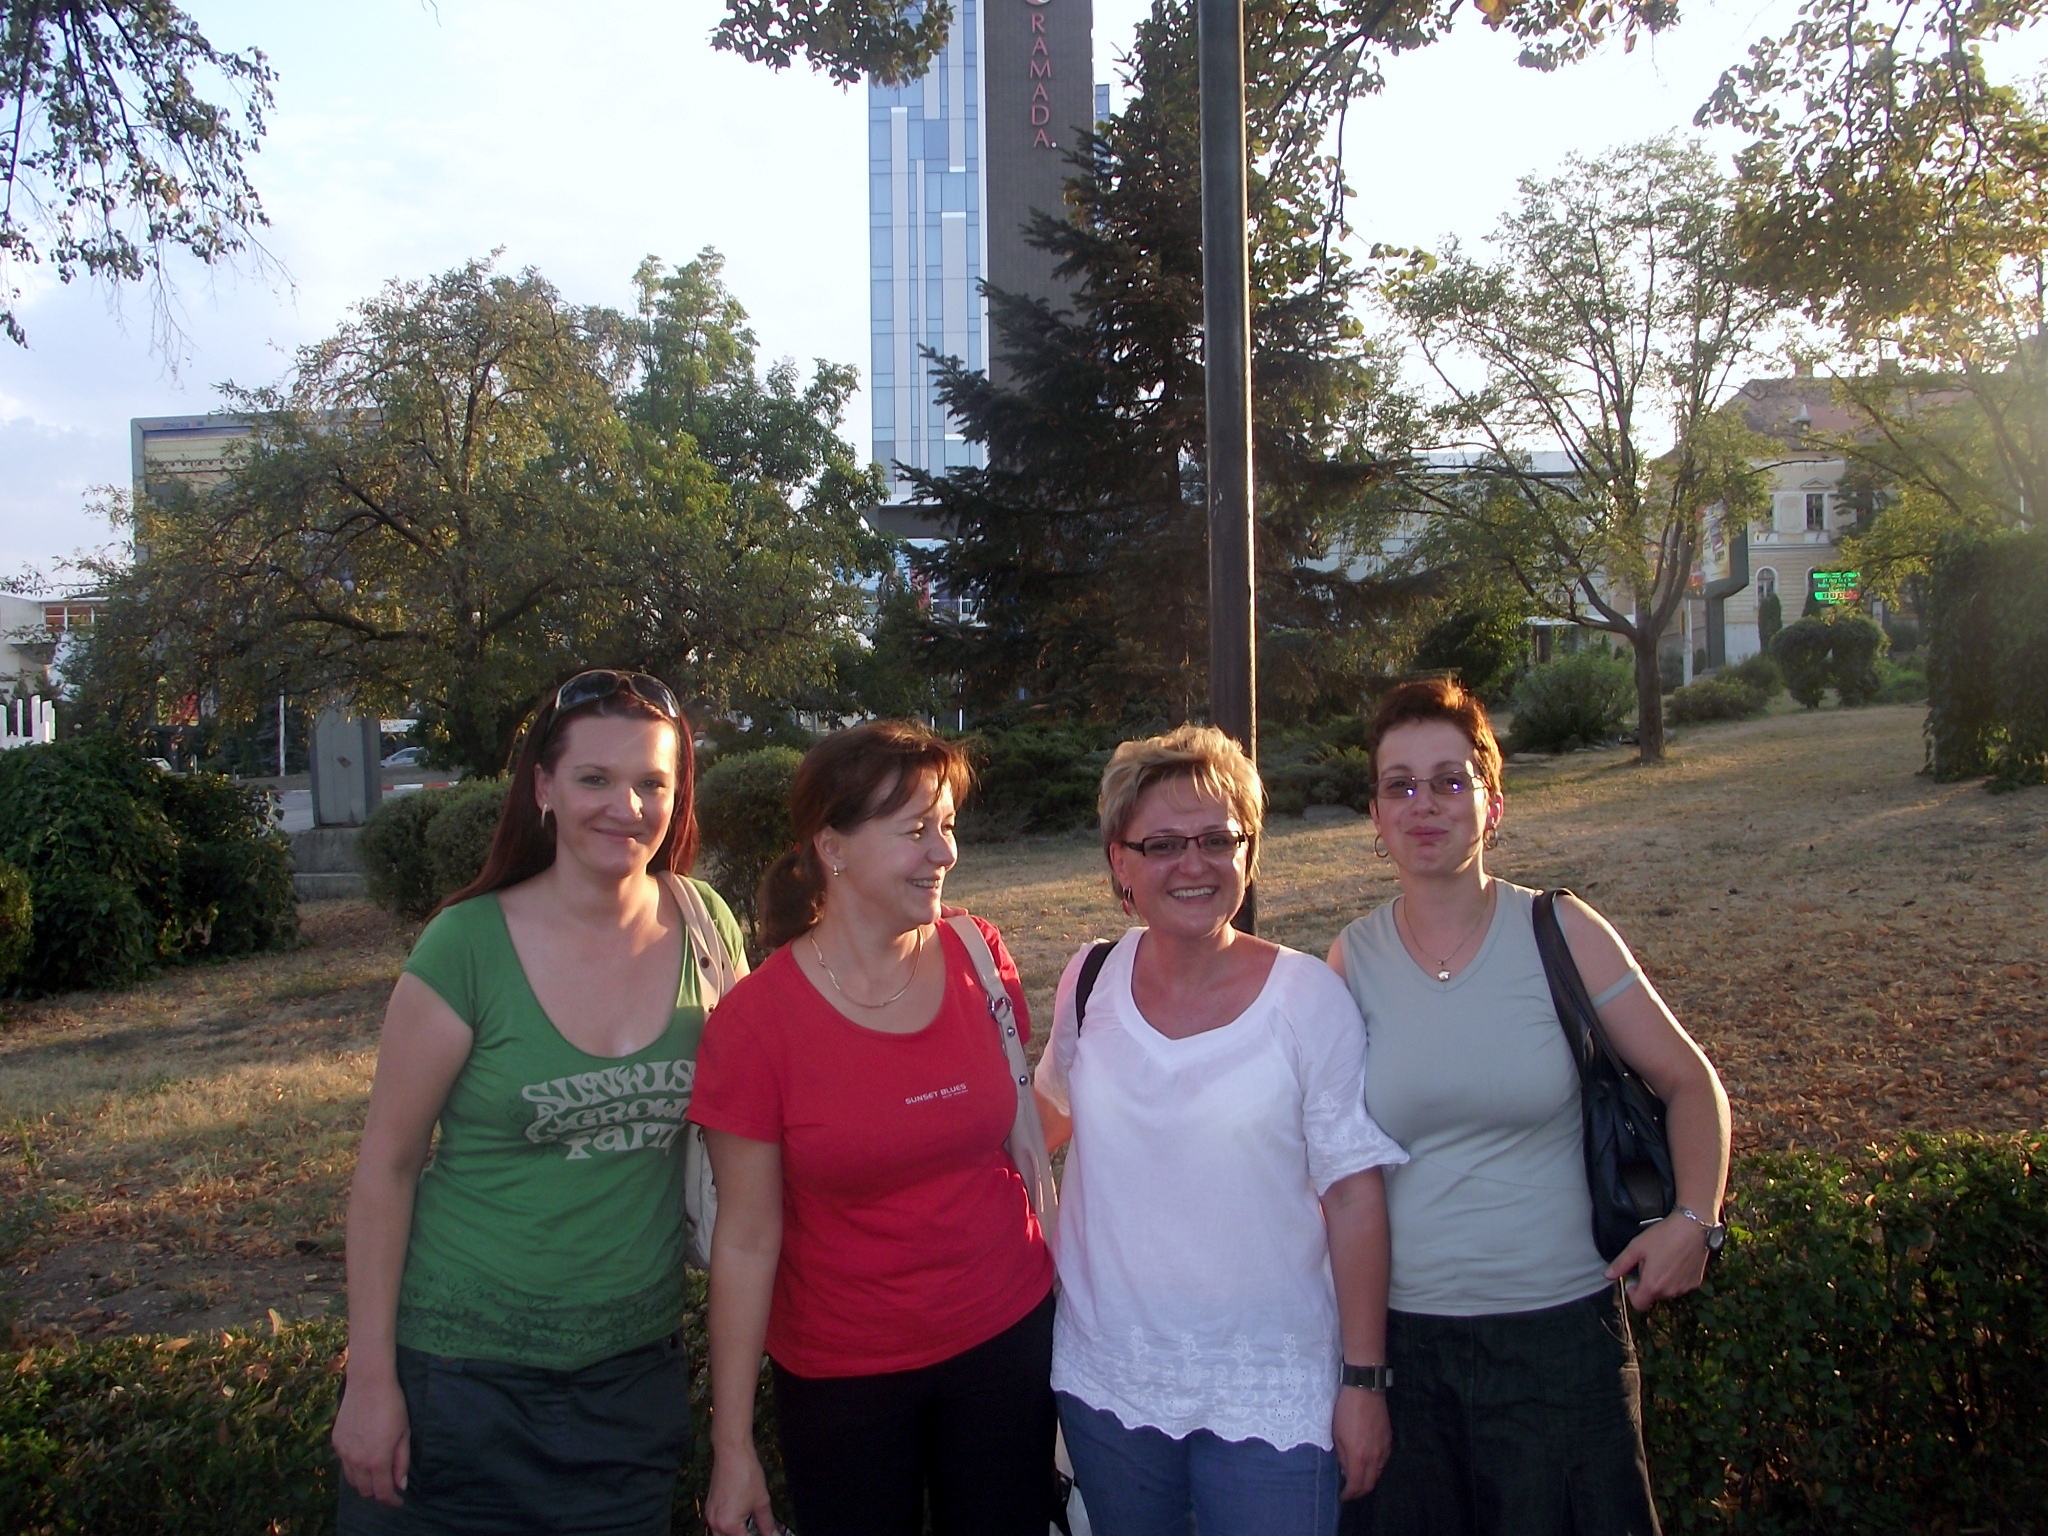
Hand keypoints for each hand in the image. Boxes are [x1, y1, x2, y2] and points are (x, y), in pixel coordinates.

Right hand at [332, 1369, 410, 1505]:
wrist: (369, 1383)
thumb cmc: (393, 1406)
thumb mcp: (404, 1434)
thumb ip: (401, 1462)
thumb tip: (400, 1485)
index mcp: (377, 1460)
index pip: (383, 1492)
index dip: (392, 1501)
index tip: (399, 1501)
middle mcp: (356, 1461)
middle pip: (365, 1491)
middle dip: (378, 1493)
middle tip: (389, 1487)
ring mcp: (343, 1452)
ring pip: (352, 1481)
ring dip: (365, 1483)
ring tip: (377, 1476)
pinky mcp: (336, 1442)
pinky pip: (344, 1465)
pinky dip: (354, 1469)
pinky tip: (364, 1460)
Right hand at [704, 1443, 778, 1535]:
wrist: (732, 1453)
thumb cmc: (745, 1473)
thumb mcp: (761, 1502)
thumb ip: (767, 1524)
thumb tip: (773, 1535)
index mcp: (728, 1525)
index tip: (768, 1535)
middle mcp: (715, 1523)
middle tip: (757, 1532)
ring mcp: (710, 1515)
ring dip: (734, 1535)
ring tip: (749, 1529)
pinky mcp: (710, 1508)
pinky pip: (716, 1527)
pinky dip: (728, 1529)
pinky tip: (740, 1524)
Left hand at [1333, 1386, 1391, 1500]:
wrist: (1365, 1391)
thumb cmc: (1346, 1411)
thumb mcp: (1337, 1435)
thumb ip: (1342, 1456)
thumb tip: (1345, 1470)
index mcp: (1359, 1457)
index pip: (1356, 1486)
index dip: (1349, 1495)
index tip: (1342, 1497)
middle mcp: (1375, 1457)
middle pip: (1370, 1484)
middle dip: (1359, 1492)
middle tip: (1350, 1492)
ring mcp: (1384, 1449)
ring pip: (1378, 1474)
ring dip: (1368, 1480)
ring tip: (1358, 1479)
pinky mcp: (1389, 1441)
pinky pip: (1383, 1462)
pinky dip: (1375, 1469)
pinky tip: (1368, 1464)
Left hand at [1607, 1212, 1712, 1309]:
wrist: (1693, 1228)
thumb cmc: (1664, 1236)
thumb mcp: (1636, 1247)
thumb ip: (1620, 1264)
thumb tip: (1608, 1275)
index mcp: (1652, 1285)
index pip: (1639, 1305)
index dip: (1633, 1295)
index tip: (1633, 1281)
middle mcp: (1669, 1291)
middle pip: (1653, 1295)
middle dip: (1648, 1283)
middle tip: (1650, 1262)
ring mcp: (1684, 1288)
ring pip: (1667, 1291)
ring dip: (1663, 1281)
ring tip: (1664, 1259)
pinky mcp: (1695, 1282)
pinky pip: (1681, 1285)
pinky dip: (1676, 1278)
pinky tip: (1676, 1261)